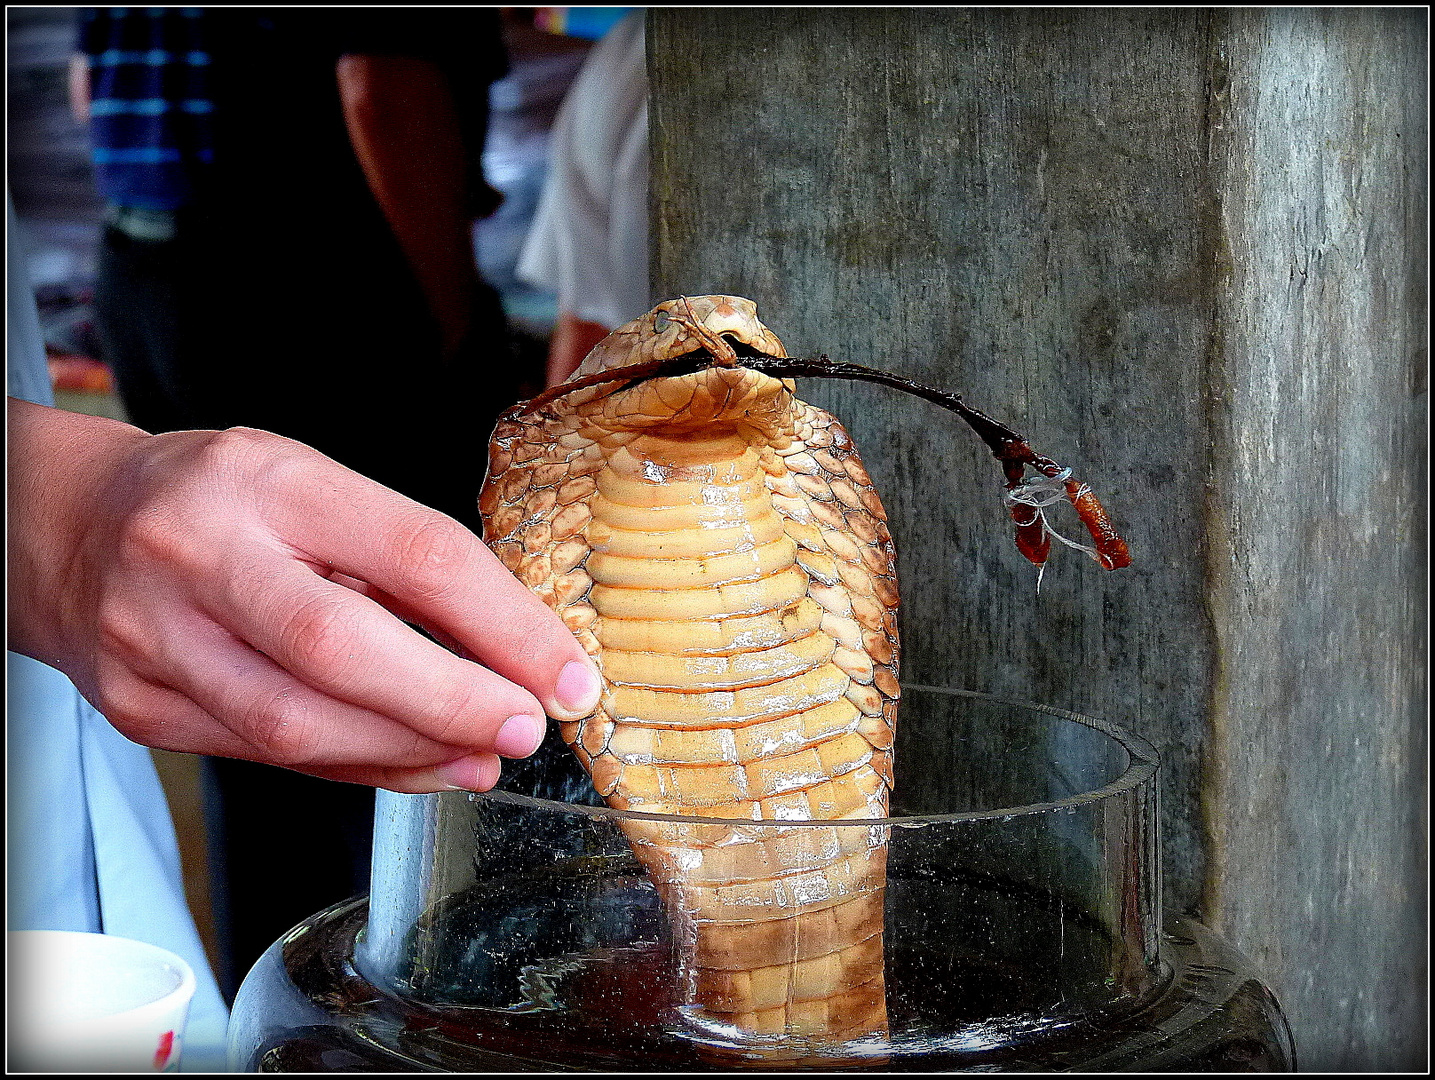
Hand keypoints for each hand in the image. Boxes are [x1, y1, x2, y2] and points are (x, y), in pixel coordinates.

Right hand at [7, 399, 602, 792]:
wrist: (65, 527)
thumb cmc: (219, 501)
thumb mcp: (312, 486)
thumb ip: (401, 563)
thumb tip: (514, 649)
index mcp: (269, 481)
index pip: (414, 551)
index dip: (506, 623)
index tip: (567, 671)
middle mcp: (202, 554)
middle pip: (344, 649)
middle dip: (455, 703)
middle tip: (529, 727)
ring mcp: (157, 637)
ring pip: (299, 723)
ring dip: (411, 752)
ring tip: (484, 757)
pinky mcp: (140, 706)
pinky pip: (266, 757)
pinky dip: (356, 770)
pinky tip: (416, 766)